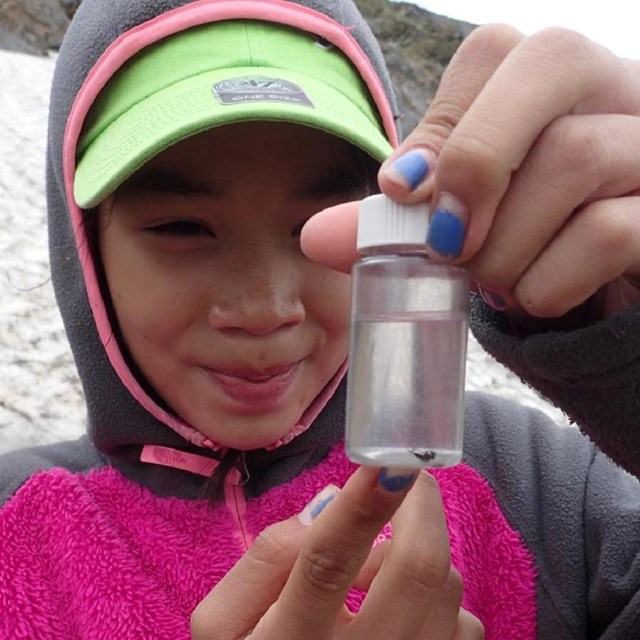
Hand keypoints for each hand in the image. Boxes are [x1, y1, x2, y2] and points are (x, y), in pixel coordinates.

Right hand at [191, 467, 482, 638]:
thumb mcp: (223, 623)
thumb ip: (265, 559)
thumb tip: (329, 503)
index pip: (328, 563)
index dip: (361, 506)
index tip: (388, 459)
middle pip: (414, 570)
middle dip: (418, 505)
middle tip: (402, 474)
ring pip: (447, 589)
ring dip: (417, 553)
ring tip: (374, 567)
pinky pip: (465, 623)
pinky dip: (438, 596)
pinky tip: (397, 608)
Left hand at [302, 25, 639, 326]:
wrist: (604, 286)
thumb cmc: (525, 240)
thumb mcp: (460, 220)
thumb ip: (393, 222)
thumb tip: (314, 236)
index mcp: (550, 80)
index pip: (492, 52)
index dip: (440, 127)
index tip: (402, 194)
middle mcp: (615, 90)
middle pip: (550, 61)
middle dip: (476, 161)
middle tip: (447, 240)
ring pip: (577, 156)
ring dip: (504, 245)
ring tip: (490, 280)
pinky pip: (608, 233)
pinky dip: (546, 282)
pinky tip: (533, 296)